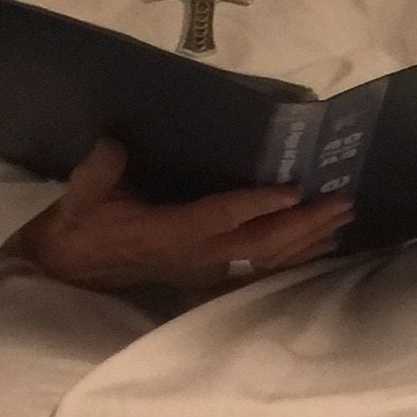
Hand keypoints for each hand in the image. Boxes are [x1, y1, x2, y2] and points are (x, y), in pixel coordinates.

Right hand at [14, 139, 350, 302]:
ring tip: (344, 217)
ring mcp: (207, 267)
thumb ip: (98, 173)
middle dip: (304, 223)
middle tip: (342, 200)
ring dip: (308, 239)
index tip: (294, 188)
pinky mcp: (212, 271)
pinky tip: (323, 243)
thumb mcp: (81, 197)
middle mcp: (197, 255)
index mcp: (169, 233)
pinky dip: (295, 255)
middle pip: (261, 244)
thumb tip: (113, 145)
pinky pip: (262, 267)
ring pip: (267, 259)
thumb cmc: (82, 225)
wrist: (72, 266)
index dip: (258, 204)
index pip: (222, 217)